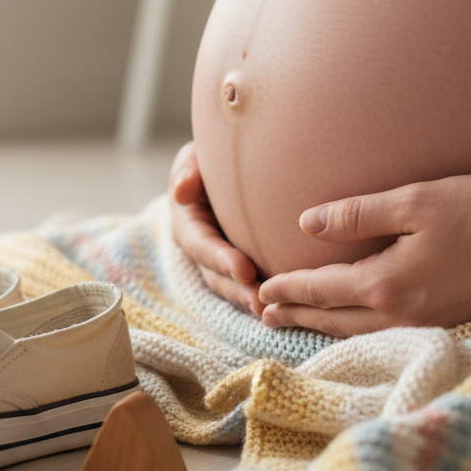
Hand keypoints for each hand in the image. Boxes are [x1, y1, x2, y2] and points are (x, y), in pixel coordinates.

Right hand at [170, 141, 262, 314]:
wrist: (230, 170)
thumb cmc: (213, 160)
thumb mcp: (195, 158)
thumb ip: (187, 170)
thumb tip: (182, 192)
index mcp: (187, 223)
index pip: (201, 245)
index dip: (220, 259)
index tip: (245, 271)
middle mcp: (201, 248)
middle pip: (216, 276)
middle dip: (238, 291)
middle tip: (263, 304)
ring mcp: (220, 261)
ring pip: (232, 287)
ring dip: (250, 300)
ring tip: (274, 312)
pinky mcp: (241, 266)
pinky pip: (250, 285)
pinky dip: (265, 295)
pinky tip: (288, 304)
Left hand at [258, 174, 470, 334]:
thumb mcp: (418, 201)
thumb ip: (358, 214)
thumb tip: (306, 223)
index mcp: (387, 283)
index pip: (321, 289)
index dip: (288, 288)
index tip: (260, 290)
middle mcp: (400, 312)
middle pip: (333, 318)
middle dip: (295, 315)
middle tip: (261, 315)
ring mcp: (424, 323)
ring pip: (356, 331)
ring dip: (321, 327)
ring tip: (295, 324)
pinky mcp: (445, 322)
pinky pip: (382, 333)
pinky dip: (352, 331)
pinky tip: (351, 325)